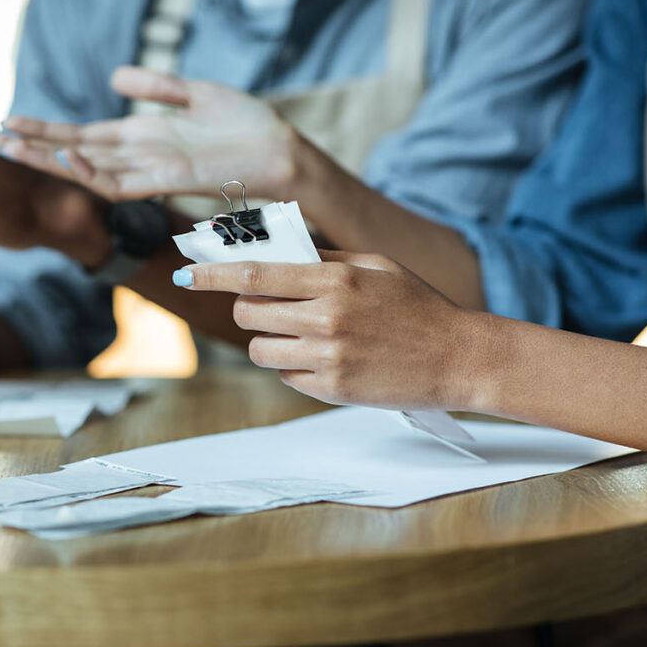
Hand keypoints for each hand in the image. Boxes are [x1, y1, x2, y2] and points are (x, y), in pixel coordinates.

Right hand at [0, 66, 302, 200]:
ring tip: (7, 145)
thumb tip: (114, 76)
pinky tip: (65, 153)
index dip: (44, 129)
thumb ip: (154, 86)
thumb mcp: (194, 94)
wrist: (281, 152)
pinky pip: (119, 183)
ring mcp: (149, 173)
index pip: (82, 136)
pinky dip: (90, 169)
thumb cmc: (246, 126)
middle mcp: (138, 159)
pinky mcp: (166, 183)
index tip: (7, 121)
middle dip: (30, 147)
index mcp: (141, 139)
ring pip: (85, 171)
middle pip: (73, 154)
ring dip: (46, 159)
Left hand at [176, 253, 485, 409]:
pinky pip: (285, 376)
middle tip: (271, 308)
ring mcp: (328, 357)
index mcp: (335, 281)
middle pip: (248, 313)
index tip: (188, 273)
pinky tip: (324, 359)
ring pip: (260, 349)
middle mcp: (326, 318)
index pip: (255, 275)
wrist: (458, 357)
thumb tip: (270, 256)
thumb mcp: (374, 267)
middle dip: (249, 309)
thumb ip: (322, 261)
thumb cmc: (416, 307)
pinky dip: (294, 367)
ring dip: (269, 341)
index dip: (213, 274)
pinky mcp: (332, 389)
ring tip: (301, 336)